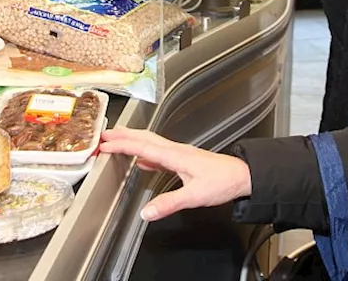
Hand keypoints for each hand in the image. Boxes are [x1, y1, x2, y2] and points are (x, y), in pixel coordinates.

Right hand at [99, 128, 251, 221]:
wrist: (242, 176)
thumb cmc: (222, 182)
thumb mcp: (194, 196)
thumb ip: (169, 204)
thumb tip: (147, 212)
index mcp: (175, 156)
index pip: (143, 147)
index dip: (122, 145)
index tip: (105, 144)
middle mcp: (176, 151)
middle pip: (145, 139)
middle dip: (123, 136)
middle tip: (104, 135)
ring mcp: (180, 154)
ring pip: (151, 143)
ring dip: (133, 141)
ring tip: (117, 141)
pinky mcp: (184, 160)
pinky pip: (159, 153)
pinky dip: (146, 153)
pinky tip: (143, 161)